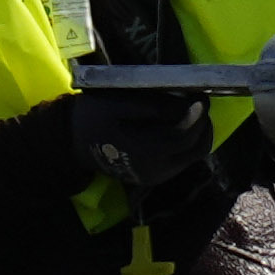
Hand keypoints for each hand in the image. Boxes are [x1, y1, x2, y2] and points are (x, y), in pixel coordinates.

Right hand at [65, 87, 219, 197]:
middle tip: (200, 104)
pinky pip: (182, 160)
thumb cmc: (92, 117)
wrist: (71, 141)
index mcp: (146, 152)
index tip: (201, 97)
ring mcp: (156, 176)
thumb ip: (154, 107)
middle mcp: (156, 170)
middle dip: (203, 125)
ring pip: (193, 156)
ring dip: (198, 134)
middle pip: (197, 149)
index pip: (185, 136)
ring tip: (192, 113)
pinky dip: (187, 143)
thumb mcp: (118, 104)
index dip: (198, 116)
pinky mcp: (155, 177)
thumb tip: (186, 105)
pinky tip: (179, 126)